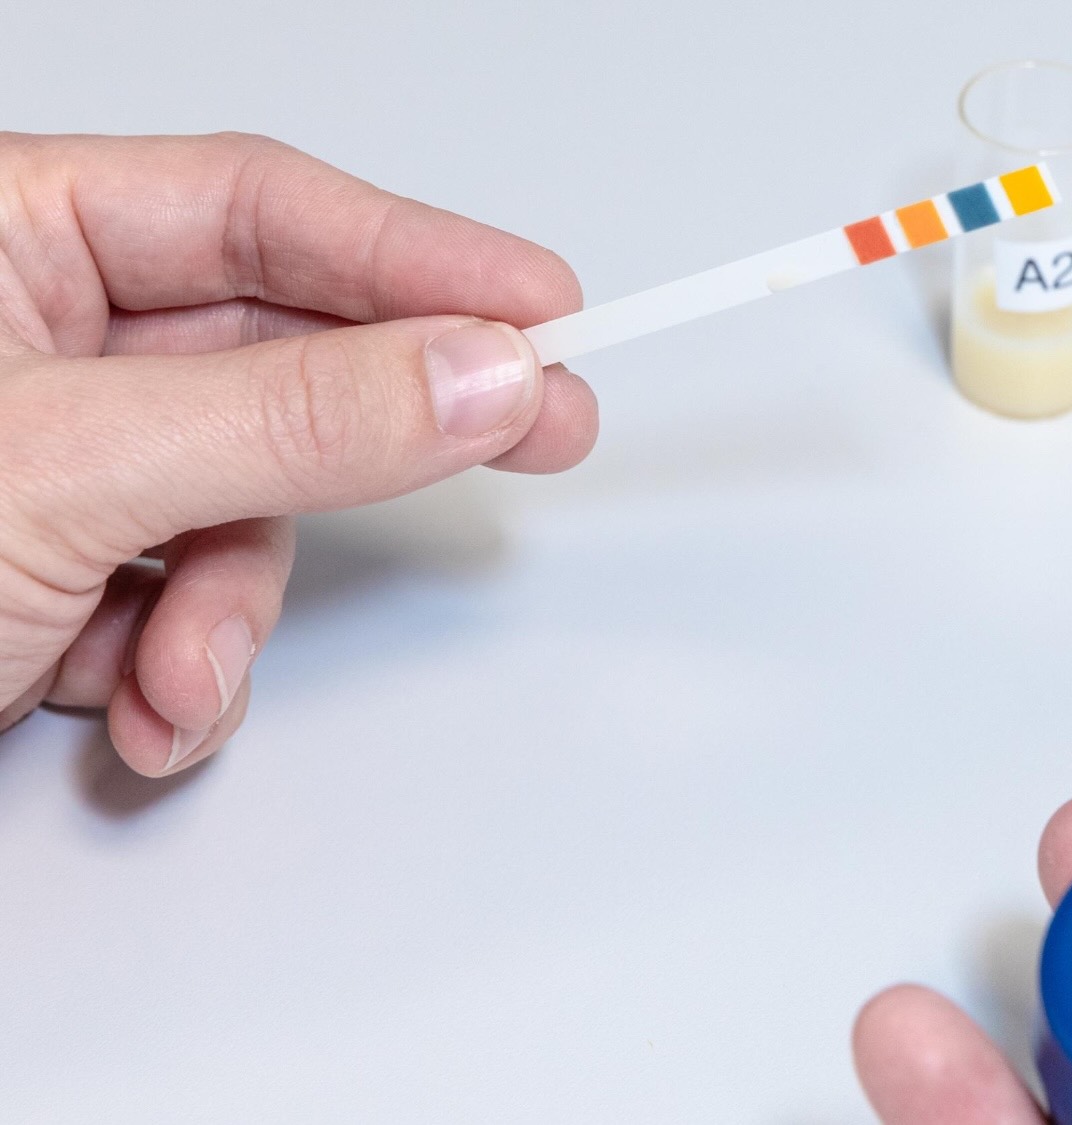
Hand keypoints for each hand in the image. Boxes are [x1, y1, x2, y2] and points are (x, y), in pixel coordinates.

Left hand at [0, 132, 594, 774]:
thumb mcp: (61, 473)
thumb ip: (292, 415)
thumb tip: (478, 372)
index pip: (257, 210)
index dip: (418, 256)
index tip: (544, 307)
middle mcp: (27, 336)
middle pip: (270, 357)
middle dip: (371, 436)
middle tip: (537, 426)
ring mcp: (43, 457)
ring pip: (239, 500)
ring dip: (230, 611)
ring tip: (173, 681)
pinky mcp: (51, 565)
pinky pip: (182, 591)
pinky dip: (173, 663)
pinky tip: (119, 704)